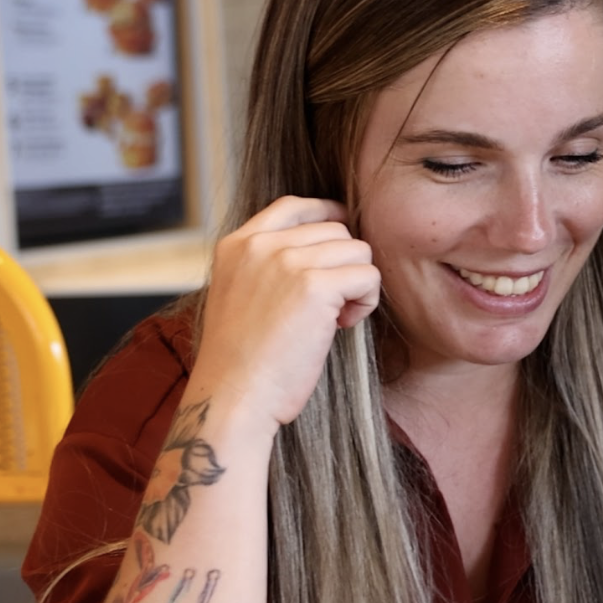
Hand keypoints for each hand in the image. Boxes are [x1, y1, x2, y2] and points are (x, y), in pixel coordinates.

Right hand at [189, 196, 379, 431]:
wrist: (233, 397)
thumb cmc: (242, 361)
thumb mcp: (239, 294)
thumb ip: (267, 265)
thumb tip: (323, 248)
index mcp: (236, 245)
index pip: (294, 205)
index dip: (327, 215)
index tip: (341, 242)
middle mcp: (260, 246)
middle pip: (336, 229)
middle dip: (343, 265)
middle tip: (329, 307)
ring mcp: (286, 262)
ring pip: (358, 250)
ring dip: (357, 284)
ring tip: (334, 319)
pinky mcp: (314, 286)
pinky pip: (369, 276)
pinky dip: (366, 302)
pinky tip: (342, 326)